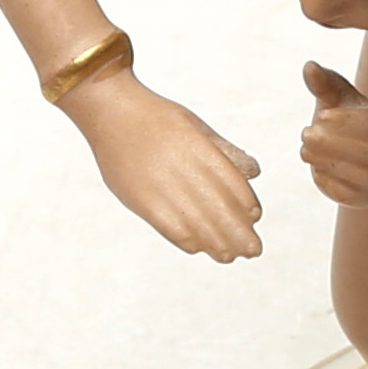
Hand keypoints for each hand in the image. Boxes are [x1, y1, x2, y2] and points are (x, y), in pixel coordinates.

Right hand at [68, 71, 262, 260]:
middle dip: (239, 235)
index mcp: (202, 150)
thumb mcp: (197, 126)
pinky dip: (188, 241)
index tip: (255, 219)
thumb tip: (254, 173)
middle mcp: (185, 170)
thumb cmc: (158, 119)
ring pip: (199, 225)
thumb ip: (225, 151)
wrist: (112, 112)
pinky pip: (171, 228)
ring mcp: (162, 187)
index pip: (235, 187)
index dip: (247, 207)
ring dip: (217, 244)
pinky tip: (199, 248)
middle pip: (221, 211)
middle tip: (252, 250)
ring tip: (229, 255)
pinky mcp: (142, 201)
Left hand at [300, 62, 367, 205]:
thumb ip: (325, 83)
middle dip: (330, 142)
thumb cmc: (349, 120)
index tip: (322, 115)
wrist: (367, 154)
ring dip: (322, 160)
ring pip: (354, 174)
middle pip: (367, 152)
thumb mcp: (340, 99)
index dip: (345, 120)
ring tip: (307, 150)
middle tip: (307, 134)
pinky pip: (343, 192)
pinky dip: (325, 179)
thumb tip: (309, 66)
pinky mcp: (365, 199)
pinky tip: (319, 167)